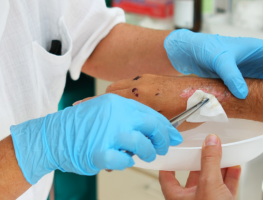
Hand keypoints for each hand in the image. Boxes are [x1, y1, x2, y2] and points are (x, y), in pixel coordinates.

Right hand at [10, 94, 182, 184]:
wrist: (53, 133)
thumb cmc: (81, 123)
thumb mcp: (106, 109)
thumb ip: (126, 114)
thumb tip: (148, 126)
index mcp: (118, 102)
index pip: (150, 113)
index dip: (166, 126)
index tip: (173, 135)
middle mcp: (116, 114)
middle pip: (151, 126)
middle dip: (162, 140)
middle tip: (163, 147)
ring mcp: (108, 132)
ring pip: (141, 144)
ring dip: (147, 152)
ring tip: (146, 155)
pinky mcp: (99, 151)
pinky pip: (123, 160)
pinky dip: (127, 162)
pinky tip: (123, 160)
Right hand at [79, 74, 205, 131]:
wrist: (204, 92)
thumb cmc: (189, 108)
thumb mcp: (165, 123)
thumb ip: (148, 128)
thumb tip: (138, 139)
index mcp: (141, 97)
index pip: (110, 100)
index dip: (96, 106)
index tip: (85, 109)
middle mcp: (140, 84)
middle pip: (111, 92)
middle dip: (105, 102)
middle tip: (104, 115)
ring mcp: (144, 79)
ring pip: (119, 86)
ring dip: (116, 97)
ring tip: (118, 111)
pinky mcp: (150, 77)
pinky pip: (129, 84)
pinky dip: (125, 93)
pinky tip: (132, 104)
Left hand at [159, 134, 240, 199]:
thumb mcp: (209, 186)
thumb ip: (209, 162)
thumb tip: (211, 143)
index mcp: (176, 197)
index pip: (167, 174)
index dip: (170, 161)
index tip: (175, 149)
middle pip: (193, 175)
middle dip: (201, 161)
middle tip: (205, 147)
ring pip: (211, 181)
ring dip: (218, 167)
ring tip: (222, 153)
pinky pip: (225, 189)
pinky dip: (229, 177)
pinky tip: (233, 168)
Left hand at [165, 29, 262, 98]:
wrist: (189, 53)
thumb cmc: (205, 48)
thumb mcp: (220, 60)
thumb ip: (231, 75)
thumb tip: (243, 94)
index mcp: (257, 49)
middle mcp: (256, 59)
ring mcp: (248, 70)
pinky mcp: (238, 78)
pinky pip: (254, 86)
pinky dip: (257, 93)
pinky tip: (256, 102)